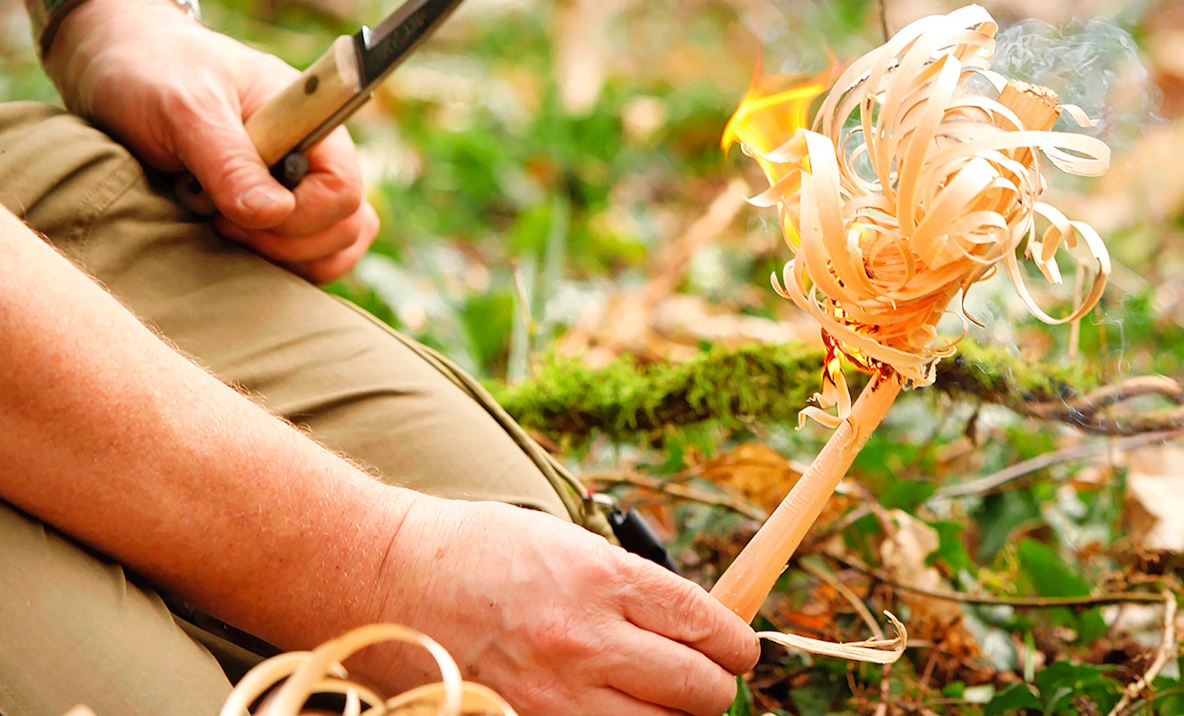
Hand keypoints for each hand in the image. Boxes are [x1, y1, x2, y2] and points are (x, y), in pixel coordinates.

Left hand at [43, 0, 377, 282]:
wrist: (115, 61)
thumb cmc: (150, 69)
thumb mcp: (184, 108)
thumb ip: (228, 161)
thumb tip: (275, 214)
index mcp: (310, 120)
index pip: (345, 190)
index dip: (302, 216)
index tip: (237, 211)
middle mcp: (315, 154)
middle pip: (348, 226)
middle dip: (290, 243)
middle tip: (222, 222)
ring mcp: (300, 183)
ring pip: (336, 246)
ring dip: (289, 259)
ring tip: (227, 232)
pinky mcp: (277, 207)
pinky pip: (308, 253)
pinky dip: (280, 264)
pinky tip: (233, 243)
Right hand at [365, 498, 759, 714]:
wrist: (385, 577)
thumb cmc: (478, 551)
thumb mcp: (570, 545)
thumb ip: (633, 589)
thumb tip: (696, 628)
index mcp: (604, 579)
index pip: (709, 627)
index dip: (736, 645)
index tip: (736, 650)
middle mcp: (588, 641)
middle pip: (701, 691)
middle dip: (714, 688)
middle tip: (703, 681)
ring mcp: (556, 694)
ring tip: (660, 701)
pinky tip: (613, 709)